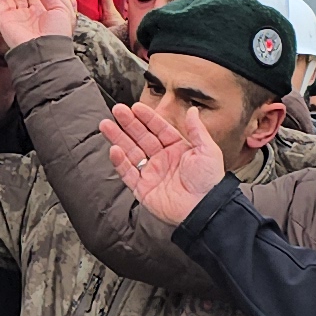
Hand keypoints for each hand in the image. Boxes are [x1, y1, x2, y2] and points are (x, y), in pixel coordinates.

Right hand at [99, 98, 226, 226]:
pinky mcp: (143, 189)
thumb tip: (193, 110)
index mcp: (177, 149)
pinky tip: (114, 149)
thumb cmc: (209, 182)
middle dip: (128, 124)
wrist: (204, 209)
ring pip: (130, 152)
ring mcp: (151, 173)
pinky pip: (128, 173)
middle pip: (141, 137)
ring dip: (118, 138)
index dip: (147, 117)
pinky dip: (120, 162)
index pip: (158, 129)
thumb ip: (197, 130)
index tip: (135, 107)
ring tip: (106, 125)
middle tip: (117, 110)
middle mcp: (162, 159)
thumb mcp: (208, 150)